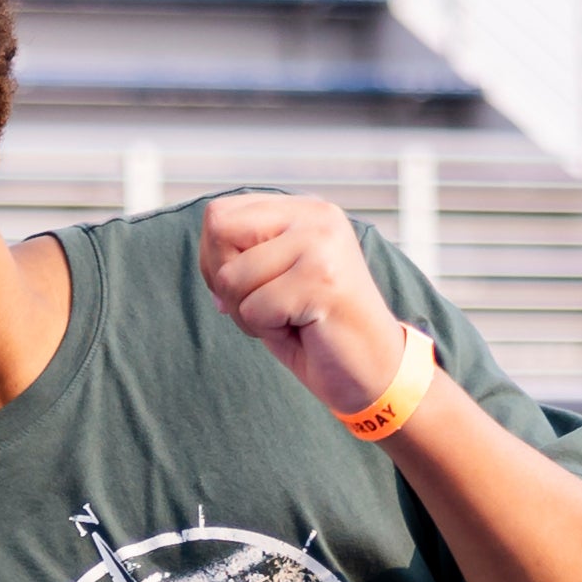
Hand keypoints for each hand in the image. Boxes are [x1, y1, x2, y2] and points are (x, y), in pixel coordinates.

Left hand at [199, 192, 415, 422]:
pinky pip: (255, 309)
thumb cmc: (318, 330)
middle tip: (263, 307)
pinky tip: (303, 329)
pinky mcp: (322, 280)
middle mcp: (316, 217)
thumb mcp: (276, 281)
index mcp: (303, 211)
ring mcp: (321, 244)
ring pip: (232, 276)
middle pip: (219, 232)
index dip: (213, 259)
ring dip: (248, 314)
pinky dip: (268, 331)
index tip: (243, 289)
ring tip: (289, 319)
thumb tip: (207, 253)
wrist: (374, 371)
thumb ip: (244, 256)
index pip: (220, 214)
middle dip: (224, 282)